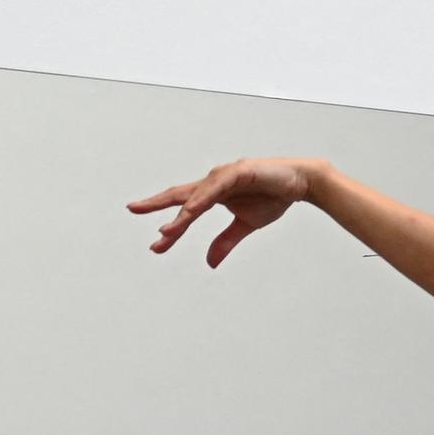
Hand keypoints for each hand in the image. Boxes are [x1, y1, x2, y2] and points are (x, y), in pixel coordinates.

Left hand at [128, 158, 324, 268]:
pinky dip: (201, 199)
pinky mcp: (238, 171)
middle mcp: (213, 181)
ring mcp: (224, 175)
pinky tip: (189, 211)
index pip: (183, 208)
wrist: (300, 183)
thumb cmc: (273, 198)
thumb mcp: (246, 225)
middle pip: (180, 195)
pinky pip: (215, 188)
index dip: (167, 221)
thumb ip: (225, 241)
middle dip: (155, 203)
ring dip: (180, 214)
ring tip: (165, 232)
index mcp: (212, 194)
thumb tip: (208, 263)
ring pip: (196, 195)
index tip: (153, 241)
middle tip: (132, 209)